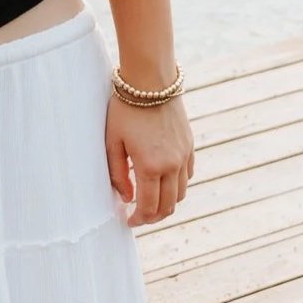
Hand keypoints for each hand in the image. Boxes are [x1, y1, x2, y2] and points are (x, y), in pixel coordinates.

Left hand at [105, 90, 193, 228]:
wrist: (151, 81)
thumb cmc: (125, 110)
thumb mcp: (112, 142)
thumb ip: (118, 174)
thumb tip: (126, 197)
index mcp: (151, 166)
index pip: (148, 207)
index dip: (139, 219)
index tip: (129, 221)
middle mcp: (172, 165)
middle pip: (168, 206)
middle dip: (153, 217)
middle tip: (139, 217)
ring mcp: (184, 155)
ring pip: (181, 194)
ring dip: (167, 204)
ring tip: (150, 201)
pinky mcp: (189, 146)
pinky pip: (188, 176)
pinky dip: (177, 186)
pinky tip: (162, 182)